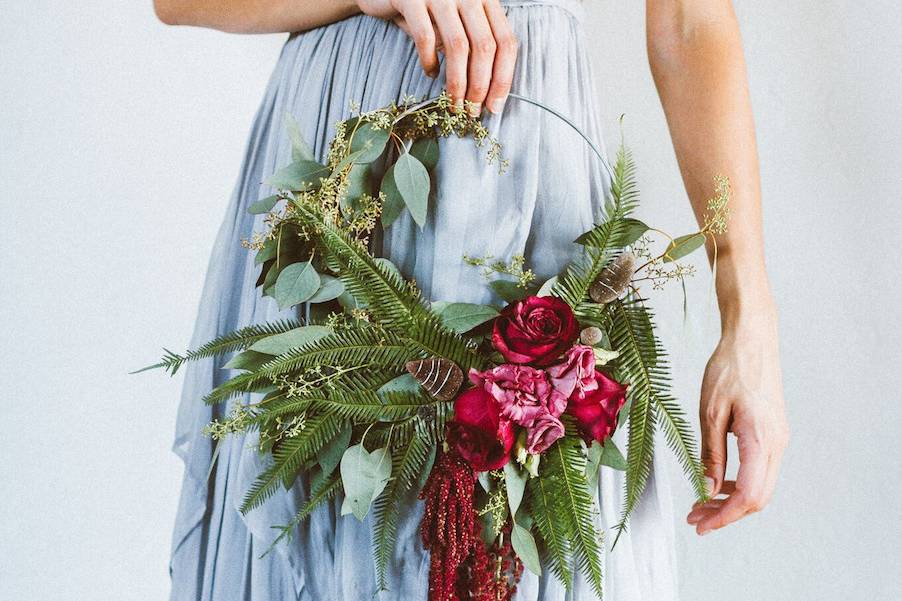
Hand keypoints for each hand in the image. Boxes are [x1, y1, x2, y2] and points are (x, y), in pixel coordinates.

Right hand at [356, 0, 517, 114]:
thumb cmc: (428, 8)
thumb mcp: (457, 20)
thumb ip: (473, 44)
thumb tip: (486, 89)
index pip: (506, 42)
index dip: (503, 78)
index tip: (494, 106)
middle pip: (485, 46)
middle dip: (480, 86)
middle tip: (472, 111)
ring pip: (458, 46)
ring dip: (457, 82)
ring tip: (453, 103)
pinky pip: (425, 37)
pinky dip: (429, 61)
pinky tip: (430, 73)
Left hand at [687, 305, 788, 534]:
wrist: (753, 339)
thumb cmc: (729, 369)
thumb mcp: (710, 412)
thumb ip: (710, 453)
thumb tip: (706, 489)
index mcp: (761, 441)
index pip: (747, 496)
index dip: (723, 516)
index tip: (700, 525)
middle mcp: (777, 444)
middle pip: (758, 498)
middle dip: (726, 513)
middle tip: (695, 518)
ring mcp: (779, 439)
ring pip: (761, 486)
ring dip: (732, 500)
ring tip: (701, 502)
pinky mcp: (774, 433)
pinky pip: (760, 469)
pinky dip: (740, 482)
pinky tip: (717, 480)